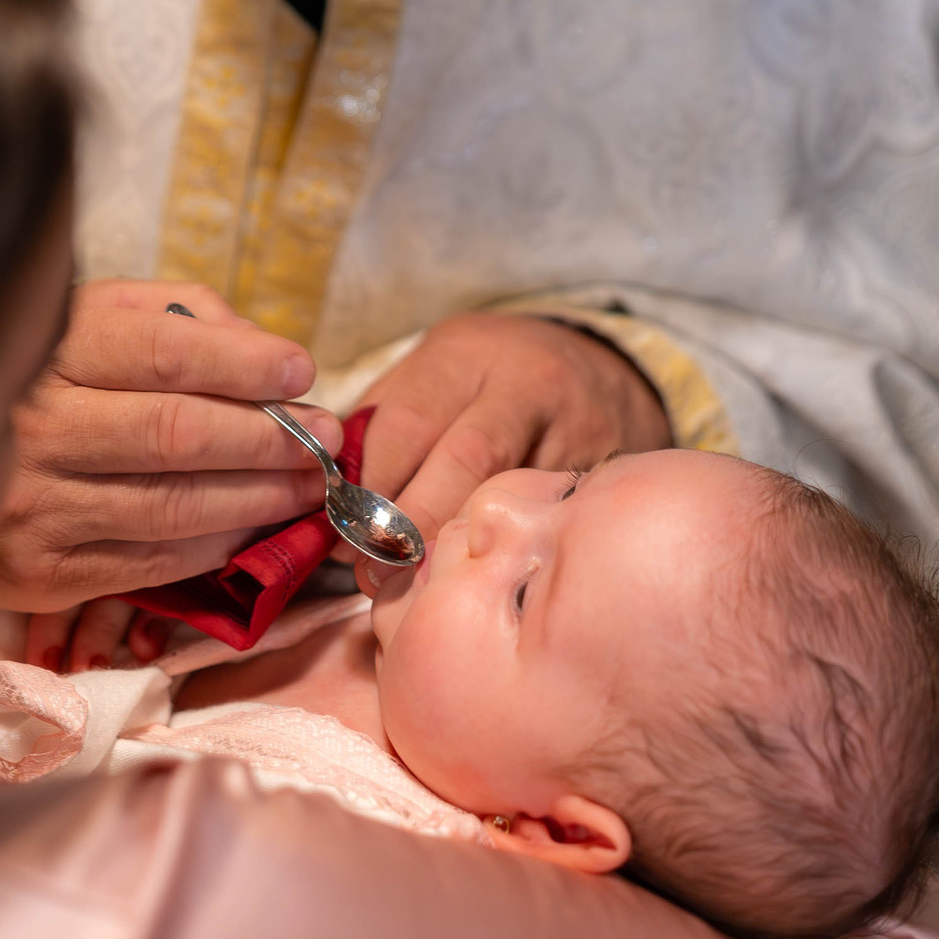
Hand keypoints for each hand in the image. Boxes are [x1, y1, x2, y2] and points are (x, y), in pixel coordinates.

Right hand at [0, 280, 342, 613]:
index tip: (301, 368)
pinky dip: (214, 545)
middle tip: (326, 436)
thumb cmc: (35, 377)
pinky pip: (150, 564)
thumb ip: (175, 316)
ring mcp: (34, 508)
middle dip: (270, 437)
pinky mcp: (37, 576)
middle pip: (179, 434)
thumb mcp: (89, 316)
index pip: (164, 354)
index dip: (245, 363)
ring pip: (175, 505)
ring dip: (259, 497)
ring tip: (307, 483)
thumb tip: (259, 345)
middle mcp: (34, 428)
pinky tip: (250, 526)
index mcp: (47, 351)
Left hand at [352, 313, 669, 587]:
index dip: (372, 484)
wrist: (606, 370)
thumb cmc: (493, 381)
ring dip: (458, 545)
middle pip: (463, 458)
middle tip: (376, 570)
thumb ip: (380, 423)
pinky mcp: (602, 468)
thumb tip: (331, 496)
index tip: (345, 529)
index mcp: (463, 354)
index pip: (407, 422)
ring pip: (509, 493)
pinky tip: (480, 572)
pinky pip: (548, 517)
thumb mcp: (434, 373)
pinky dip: (508, 548)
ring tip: (418, 584)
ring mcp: (572, 425)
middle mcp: (522, 383)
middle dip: (412, 522)